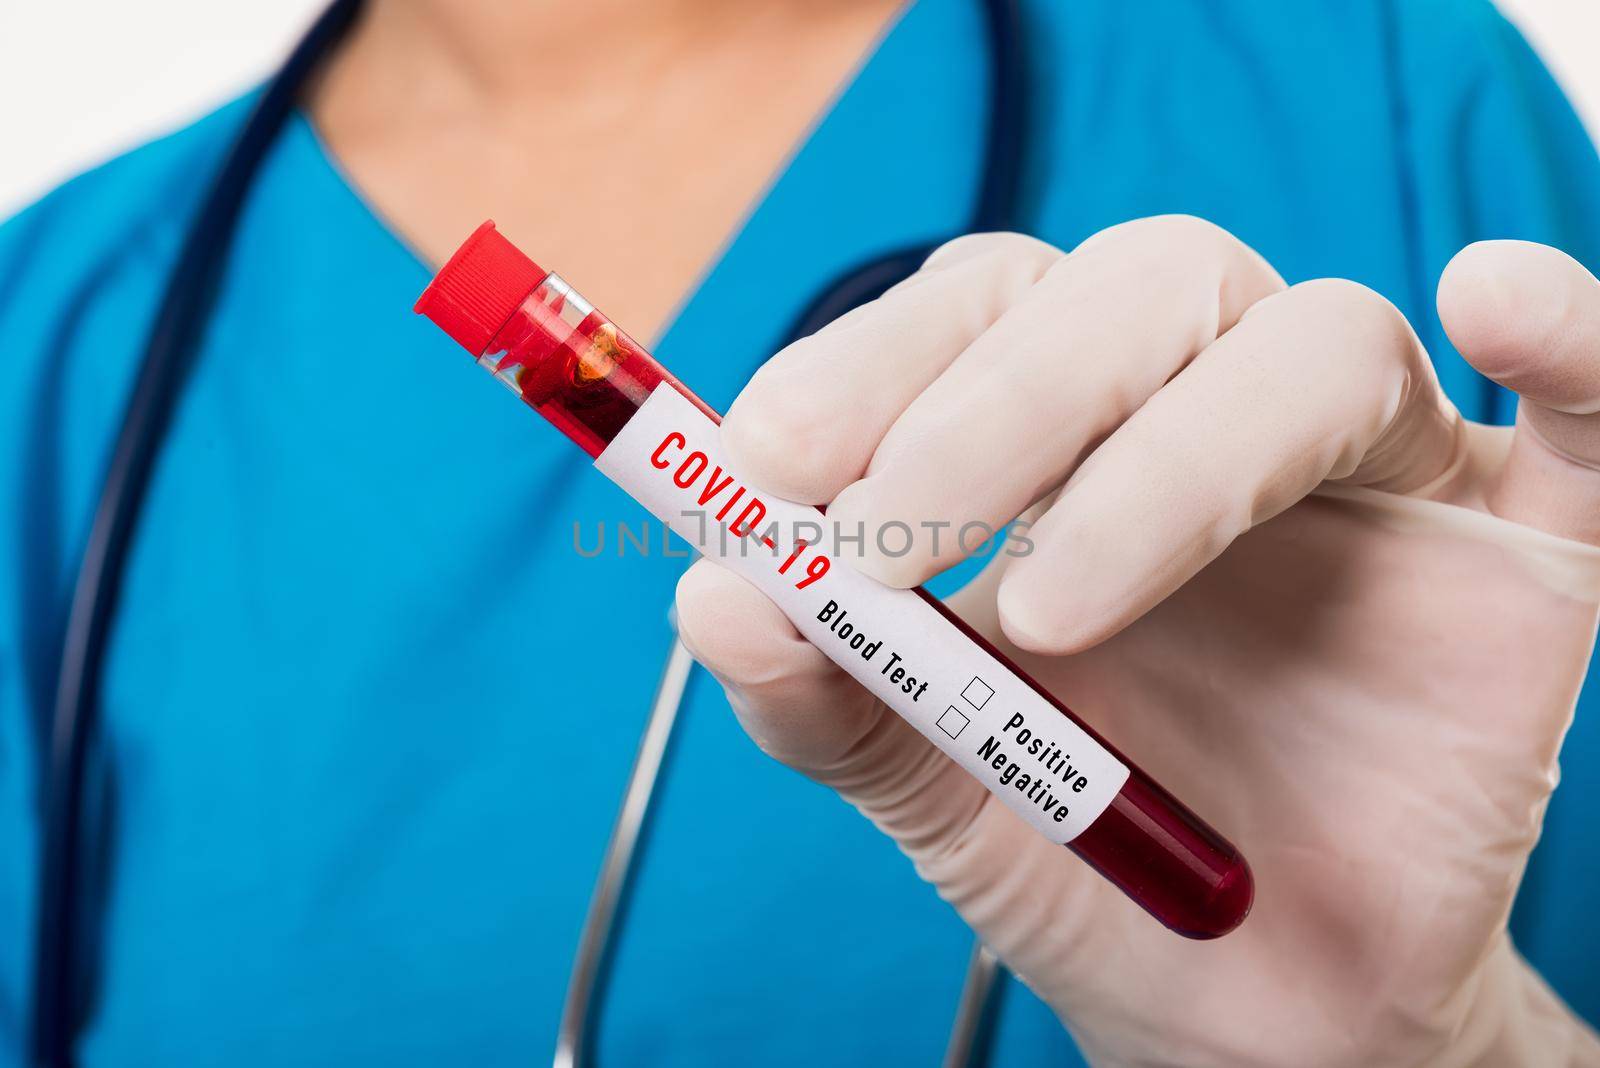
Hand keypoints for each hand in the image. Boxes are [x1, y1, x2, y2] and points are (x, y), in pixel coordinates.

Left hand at [674, 218, 1599, 1065]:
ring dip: (1169, 454)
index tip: (766, 463)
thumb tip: (712, 594)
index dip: (867, 362)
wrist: (1252, 1010)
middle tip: (890, 523)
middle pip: (1133, 290)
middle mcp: (1211, 418)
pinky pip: (1584, 411)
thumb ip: (826, 690)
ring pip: (1311, 345)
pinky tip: (1499, 302)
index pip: (972, 315)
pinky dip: (1570, 340)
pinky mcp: (1529, 548)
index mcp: (1063, 441)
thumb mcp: (931, 783)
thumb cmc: (1087, 861)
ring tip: (1053, 608)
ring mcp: (1376, 475)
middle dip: (998, 396)